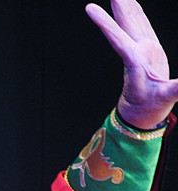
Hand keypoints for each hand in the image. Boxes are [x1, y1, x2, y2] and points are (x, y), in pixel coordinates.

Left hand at [86, 0, 177, 128]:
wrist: (141, 115)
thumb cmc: (150, 108)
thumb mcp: (166, 98)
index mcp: (135, 61)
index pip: (118, 37)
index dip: (105, 22)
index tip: (90, 8)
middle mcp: (135, 52)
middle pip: (124, 23)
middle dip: (118, 4)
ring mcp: (142, 50)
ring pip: (132, 22)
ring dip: (126, 5)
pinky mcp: (148, 51)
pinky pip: (142, 27)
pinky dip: (138, 14)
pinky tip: (133, 4)